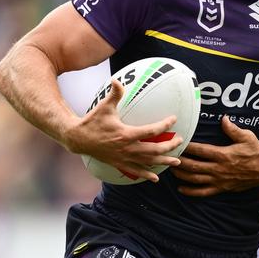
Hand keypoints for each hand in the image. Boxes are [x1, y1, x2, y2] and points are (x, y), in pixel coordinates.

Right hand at [65, 79, 183, 181]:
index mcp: (126, 134)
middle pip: (154, 150)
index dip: (164, 125)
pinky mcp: (119, 164)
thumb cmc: (93, 121)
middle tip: (180, 140)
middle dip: (169, 146)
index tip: (174, 119)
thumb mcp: (104, 107)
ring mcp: (123, 158)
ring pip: (148, 163)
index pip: (151, 131)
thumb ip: (114, 94)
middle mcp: (127, 148)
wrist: (78, 139)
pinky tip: (156, 178)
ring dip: (163, 162)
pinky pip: (136, 171)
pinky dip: (147, 175)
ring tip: (177, 161)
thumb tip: (116, 79)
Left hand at [173, 116, 258, 195]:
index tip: (178, 142)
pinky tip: (181, 188)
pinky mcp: (221, 188)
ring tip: (171, 170)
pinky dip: (190, 191)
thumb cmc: (255, 152)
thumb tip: (223, 119)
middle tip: (168, 157)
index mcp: (223, 155)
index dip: (188, 147)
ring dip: (181, 175)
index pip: (201, 150)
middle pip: (193, 166)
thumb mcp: (247, 137)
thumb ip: (233, 129)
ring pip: (195, 179)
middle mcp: (218, 168)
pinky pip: (203, 192)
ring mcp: (218, 180)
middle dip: (179, 161)